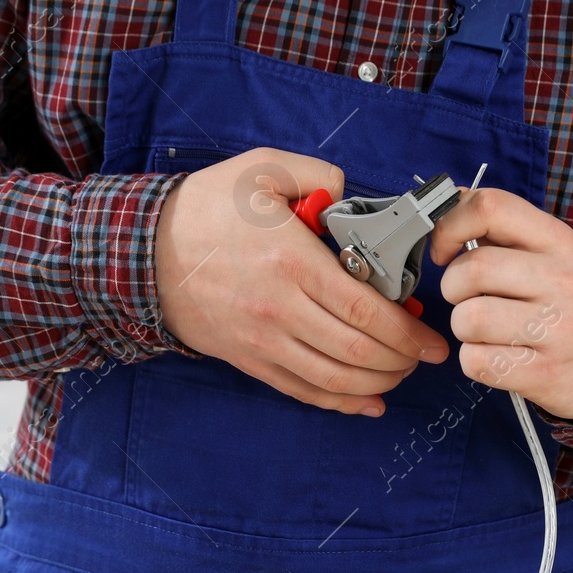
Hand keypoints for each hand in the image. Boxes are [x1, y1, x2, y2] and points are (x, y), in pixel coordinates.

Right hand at [154, 147, 448, 416]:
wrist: (141, 251)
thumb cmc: (205, 208)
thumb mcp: (262, 169)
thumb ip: (318, 176)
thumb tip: (352, 195)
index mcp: (290, 261)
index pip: (363, 309)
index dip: (406, 333)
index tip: (431, 340)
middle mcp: (278, 308)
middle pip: (355, 351)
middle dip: (400, 361)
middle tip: (423, 356)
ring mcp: (262, 341)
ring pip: (333, 379)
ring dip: (376, 383)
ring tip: (400, 372)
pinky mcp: (249, 360)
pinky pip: (302, 391)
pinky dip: (340, 402)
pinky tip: (367, 401)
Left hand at [430, 187, 572, 419]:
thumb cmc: (570, 303)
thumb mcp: (552, 254)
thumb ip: (503, 231)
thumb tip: (449, 208)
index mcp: (557, 241)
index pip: (490, 207)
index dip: (450, 225)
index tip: (445, 250)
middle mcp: (562, 280)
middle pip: (472, 268)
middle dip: (452, 287)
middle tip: (467, 298)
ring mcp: (557, 329)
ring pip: (469, 319)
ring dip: (463, 327)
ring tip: (485, 330)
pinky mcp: (545, 373)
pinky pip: (477, 361)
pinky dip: (474, 361)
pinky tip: (496, 356)